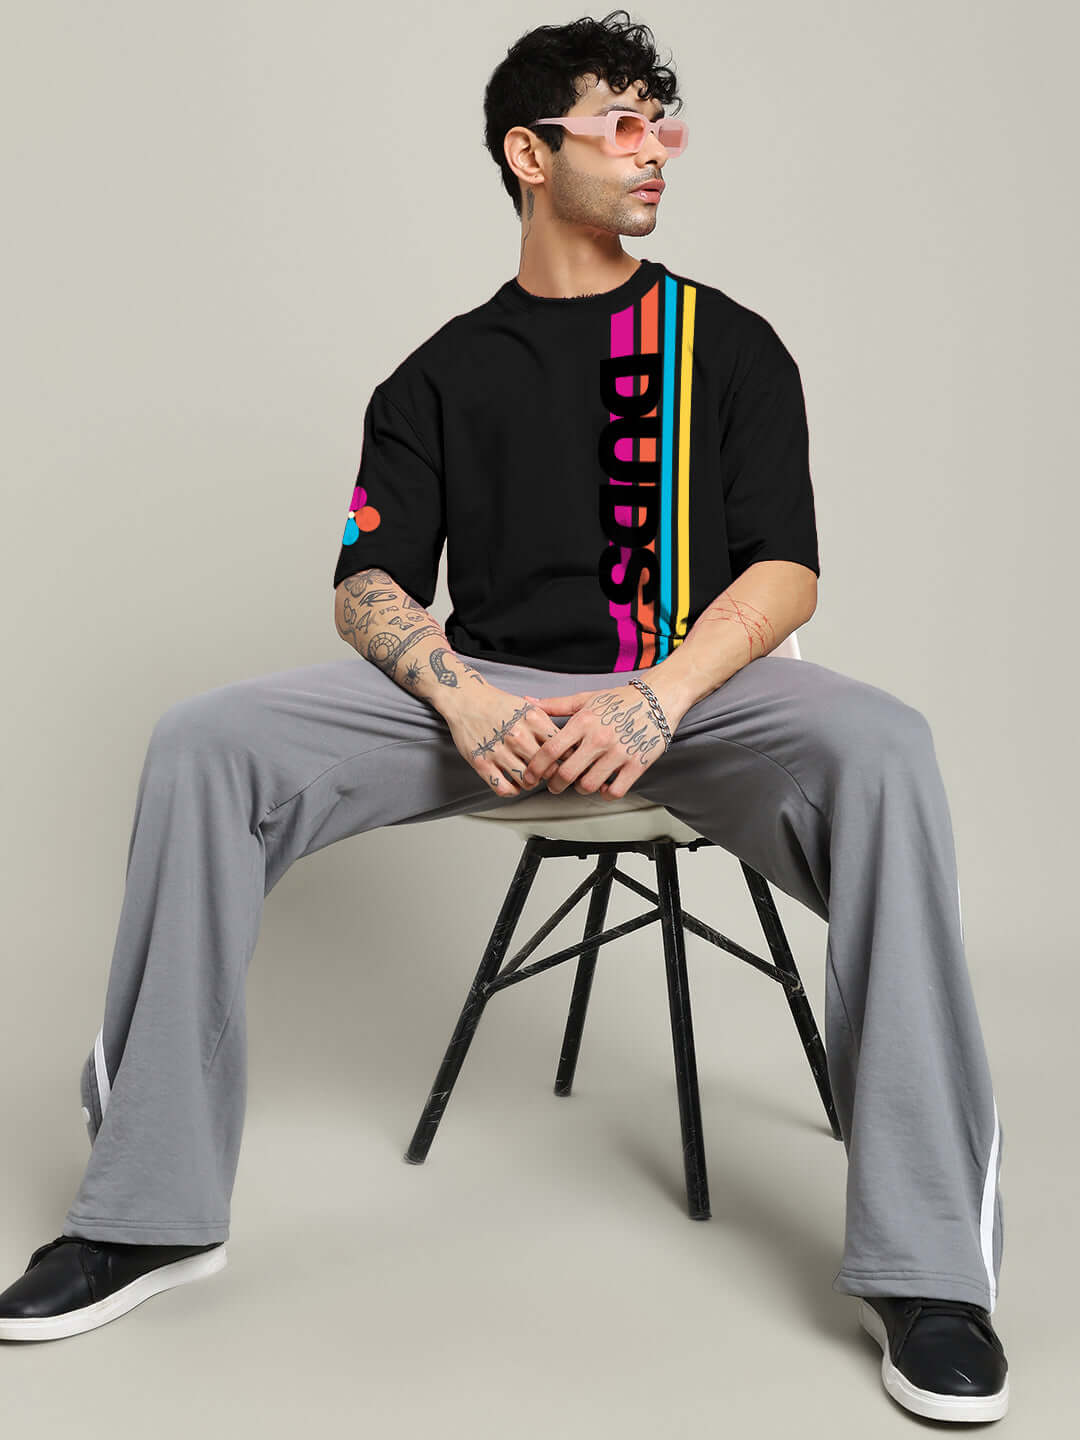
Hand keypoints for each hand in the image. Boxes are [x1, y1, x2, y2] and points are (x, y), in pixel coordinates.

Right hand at [440, 684, 562, 797]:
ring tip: (530, 778)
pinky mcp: (481, 762)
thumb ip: (547, 725)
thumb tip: (567, 745)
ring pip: (527, 781)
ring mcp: (499, 750)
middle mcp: (517, 735)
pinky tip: (513, 784)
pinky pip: (503, 788)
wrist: (466, 699)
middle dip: (550, 775)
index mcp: (533, 719)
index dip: (565, 759)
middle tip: (547, 774)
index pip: (561, 748)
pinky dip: (512, 791)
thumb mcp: (529, 708)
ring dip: (531, 784)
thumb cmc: (498, 705)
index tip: (563, 763)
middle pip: (547, 769)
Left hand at [520, 683, 677, 798]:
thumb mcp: (586, 699)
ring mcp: (619, 753)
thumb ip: (556, 704)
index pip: (550, 750)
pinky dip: (605, 794)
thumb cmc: (621, 700)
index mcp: (584, 721)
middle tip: (554, 785)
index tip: (531, 776)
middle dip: (555, 785)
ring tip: (581, 782)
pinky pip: (615, 791)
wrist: (658, 699)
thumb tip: (530, 701)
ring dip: (580, 788)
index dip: (536, 767)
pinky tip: (604, 785)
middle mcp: (599, 738)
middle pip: (566, 773)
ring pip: (588, 786)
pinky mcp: (637, 764)